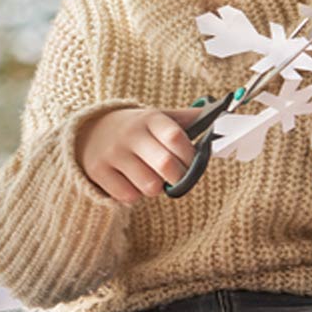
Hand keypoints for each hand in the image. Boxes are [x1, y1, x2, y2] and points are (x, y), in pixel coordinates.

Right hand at [76, 106, 203, 203]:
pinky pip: (128, 196)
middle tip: (175, 177)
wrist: (88, 132)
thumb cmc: (135, 130)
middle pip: (166, 165)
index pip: (177, 137)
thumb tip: (222, 114)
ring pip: (149, 186)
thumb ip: (187, 119)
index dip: (190, 155)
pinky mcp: (98, 171)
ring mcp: (112, 153)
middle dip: (178, 177)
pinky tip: (130, 182)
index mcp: (149, 118)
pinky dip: (134, 195)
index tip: (191, 163)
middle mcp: (130, 134)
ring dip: (155, 187)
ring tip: (149, 177)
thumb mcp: (156, 118)